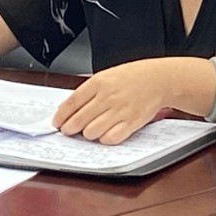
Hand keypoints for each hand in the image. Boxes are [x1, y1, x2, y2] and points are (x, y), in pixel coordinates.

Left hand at [53, 60, 172, 144]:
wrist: (159, 79)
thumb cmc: (133, 77)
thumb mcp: (107, 76)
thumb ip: (89, 91)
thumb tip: (69, 107)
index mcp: (99, 82)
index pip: (72, 103)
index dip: (61, 115)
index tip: (57, 122)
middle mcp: (108, 97)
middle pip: (79, 120)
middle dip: (70, 128)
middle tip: (69, 130)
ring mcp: (119, 111)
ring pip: (91, 132)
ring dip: (87, 134)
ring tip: (90, 130)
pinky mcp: (131, 123)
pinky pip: (110, 138)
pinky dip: (104, 139)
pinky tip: (105, 134)